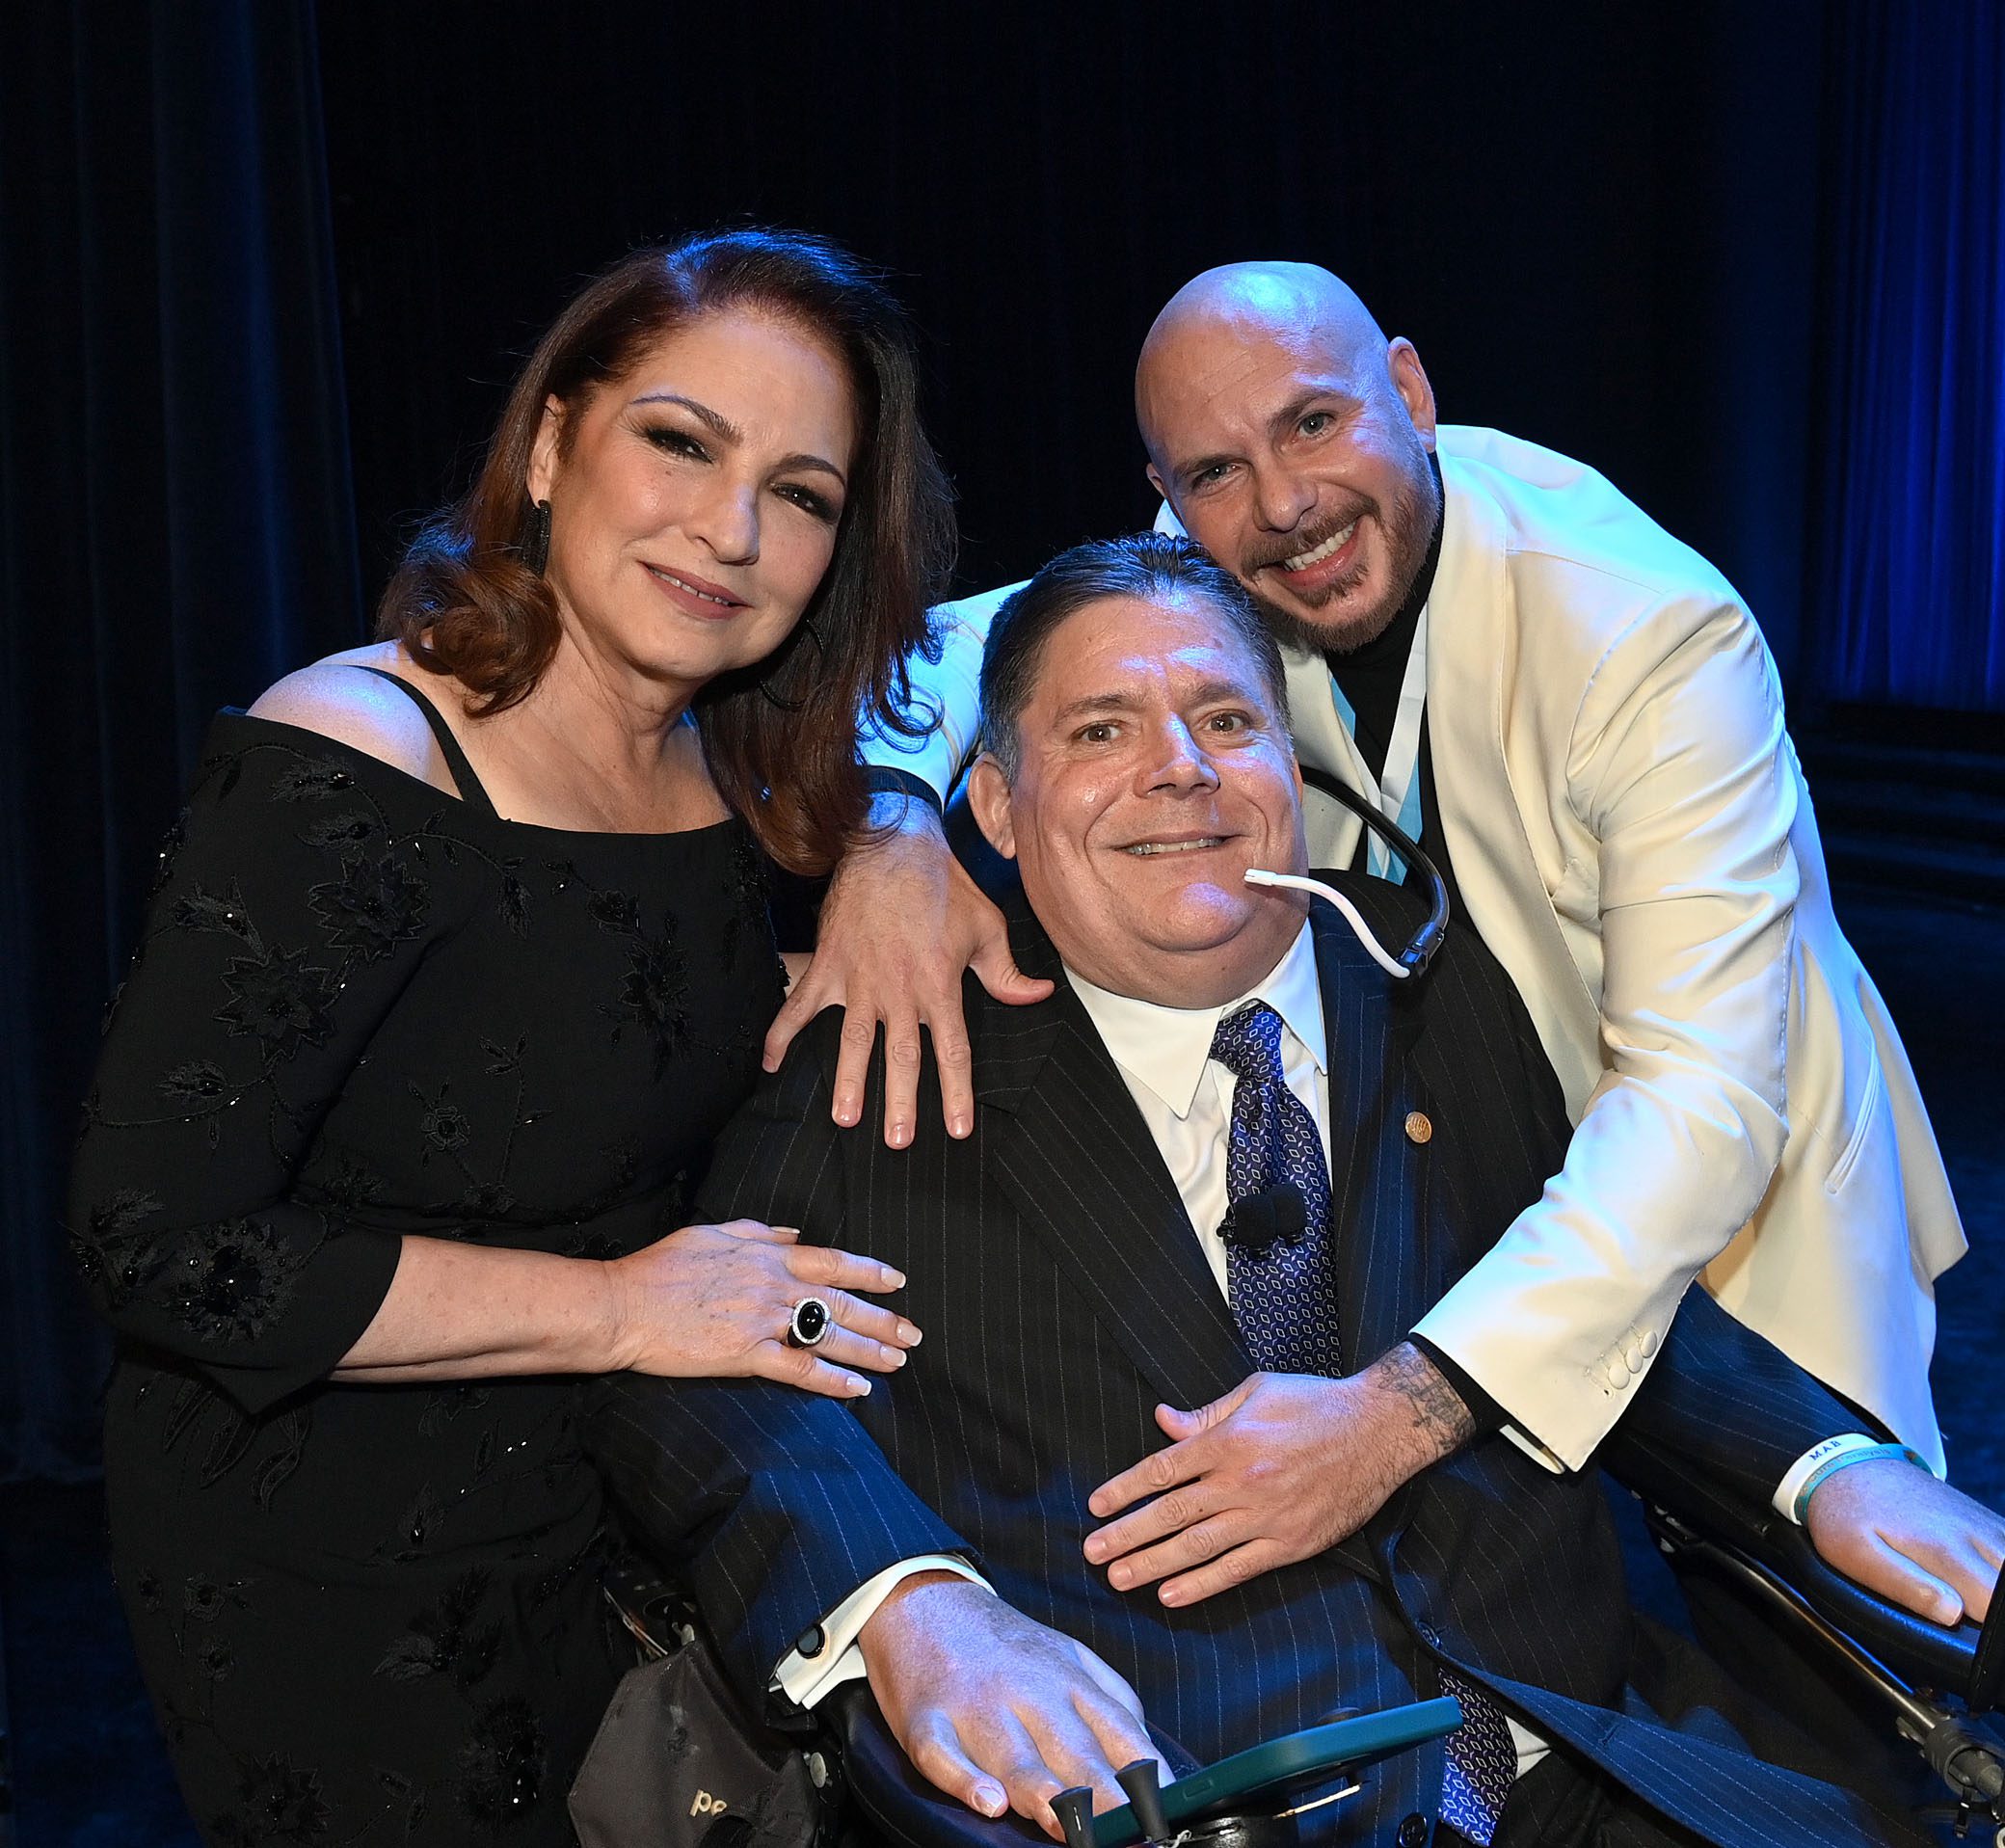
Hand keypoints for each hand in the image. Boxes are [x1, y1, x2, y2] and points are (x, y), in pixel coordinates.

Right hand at [601, 1219, 919, 1397]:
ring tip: (897, 1362)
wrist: (624, 1304)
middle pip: (841, 1302)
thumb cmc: (663, 1267)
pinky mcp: (744, 1356)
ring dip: (868, 1350)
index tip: (898, 1281)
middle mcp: (773, 1286)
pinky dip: (830, 1380)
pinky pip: (798, 1370)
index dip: (869, 1272)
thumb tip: (794, 1233)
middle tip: (913, 1335)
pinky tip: (856, 1390)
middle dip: (882, 1320)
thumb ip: (760, 1232)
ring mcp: (762, 1322)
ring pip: (828, 1336)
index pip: (833, 1262)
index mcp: (768, 1255)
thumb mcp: (715, 1232)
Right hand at [762, 795, 1051, 1147]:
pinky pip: (800, 1006)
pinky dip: (781, 1034)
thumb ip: (1007, 972)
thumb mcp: (987, 927)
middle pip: (901, 1058)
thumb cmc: (944, 886)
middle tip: (897, 1142)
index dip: (955, 1093)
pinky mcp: (828, 965)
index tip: (956, 1129)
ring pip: (853, 1041)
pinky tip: (767, 1064)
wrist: (891, 843)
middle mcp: (899, 991)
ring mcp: (859, 981)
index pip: (952, 1051)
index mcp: (940, 986)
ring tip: (845, 1118)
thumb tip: (1038, 996)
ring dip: (849, 1081)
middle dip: (900, 1103)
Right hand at [858, 1572, 1161, 1839]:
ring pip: (1013, 1756)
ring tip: (1064, 1823)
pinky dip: (964, 1781)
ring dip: (1041, 1791)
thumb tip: (1149, 1754)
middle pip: (1073, 1750)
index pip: (1119, 1733)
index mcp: (1070, 1680)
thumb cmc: (1006, 1645)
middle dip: (1103, 1796)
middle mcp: (1029, 1692)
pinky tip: (987, 1801)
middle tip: (1125, 1832)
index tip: (1163, 1814)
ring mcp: (976, 1706)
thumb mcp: (1070, 1654)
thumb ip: (1113, 1699)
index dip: (1146, 1777)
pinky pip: (943, 1756)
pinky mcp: (926, 1720)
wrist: (925, 1601)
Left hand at [1084, 1347, 1472, 1606]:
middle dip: (1126, 1535)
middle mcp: (1240, 1481)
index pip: (1162, 1470)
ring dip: (1153, 1564)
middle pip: (1170, 1514)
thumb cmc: (1314, 1402)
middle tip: (1092, 1552)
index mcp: (1228, 1441)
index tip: (1096, 1507)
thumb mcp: (1256, 1391)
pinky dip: (1203, 1585)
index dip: (1125, 1490)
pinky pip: (1238, 1569)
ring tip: (1119, 1578)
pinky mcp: (1290, 1544)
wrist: (1377, 1430)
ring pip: (1197, 1546)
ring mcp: (1265, 1516)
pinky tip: (1172, 1595)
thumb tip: (1163, 1421)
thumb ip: (1206, 1414)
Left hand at [1805, 1456, 2004, 1625]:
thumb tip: (1953, 1613)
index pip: (1993, 1607)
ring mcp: (1982, 1524)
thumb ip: (1907, 1586)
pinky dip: (1998, 1570)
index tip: (1966, 1631)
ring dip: (1994, 1589)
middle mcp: (1973, 1535)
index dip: (1983, 1630)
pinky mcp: (1983, 1518)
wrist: (1848, 1464)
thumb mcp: (1857, 1554)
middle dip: (1990, 1611)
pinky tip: (1973, 1575)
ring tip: (1963, 1593)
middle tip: (1960, 1614)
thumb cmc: (1848, 1513)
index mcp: (1944, 1550)